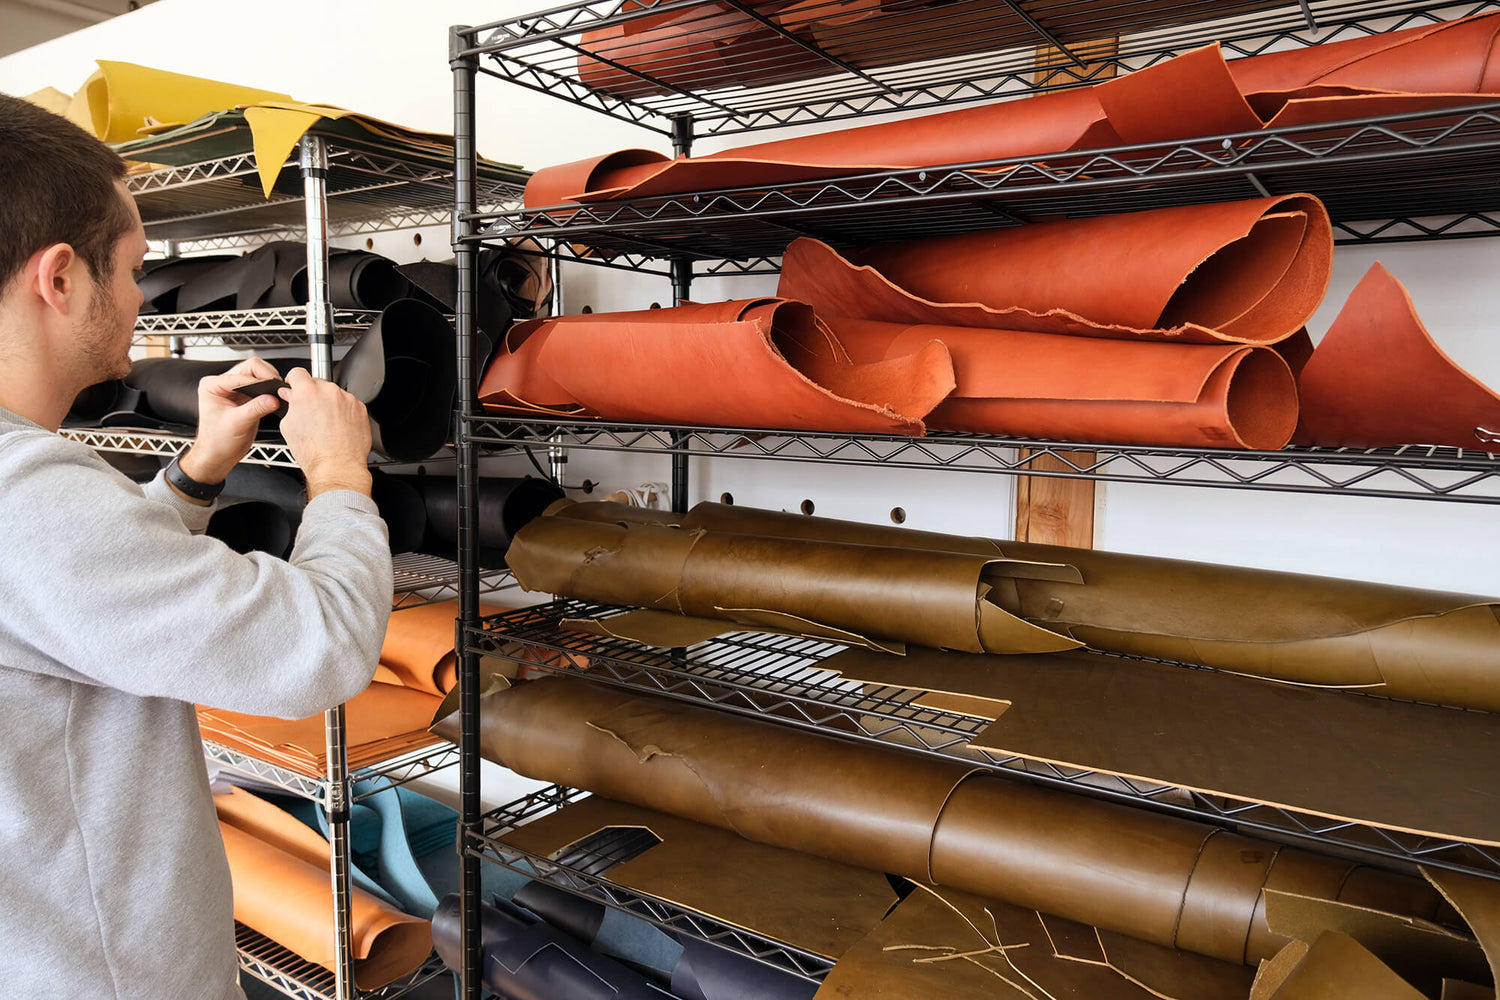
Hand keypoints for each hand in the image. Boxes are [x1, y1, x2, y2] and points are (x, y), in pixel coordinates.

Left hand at [178, 357, 284, 483]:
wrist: (218, 455)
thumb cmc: (217, 442)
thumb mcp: (237, 424)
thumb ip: (255, 409)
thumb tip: (273, 398)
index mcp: (213, 385)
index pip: (240, 374)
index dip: (258, 381)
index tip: (272, 389)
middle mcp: (223, 384)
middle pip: (251, 368)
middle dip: (266, 376)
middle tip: (277, 387)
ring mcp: (236, 390)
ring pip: (258, 375)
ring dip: (269, 382)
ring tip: (277, 393)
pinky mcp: (247, 398)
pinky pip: (262, 387)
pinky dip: (271, 390)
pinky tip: (276, 398)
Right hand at [277, 367, 373, 497]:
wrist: (337, 466)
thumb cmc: (314, 452)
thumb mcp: (289, 426)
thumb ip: (289, 404)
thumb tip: (289, 395)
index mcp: (308, 392)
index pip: (298, 373)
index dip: (294, 381)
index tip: (295, 387)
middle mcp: (329, 392)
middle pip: (317, 384)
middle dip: (312, 395)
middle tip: (311, 413)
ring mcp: (347, 399)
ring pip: (334, 395)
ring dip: (330, 404)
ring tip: (326, 425)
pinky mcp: (360, 408)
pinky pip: (349, 405)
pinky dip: (344, 413)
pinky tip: (338, 428)